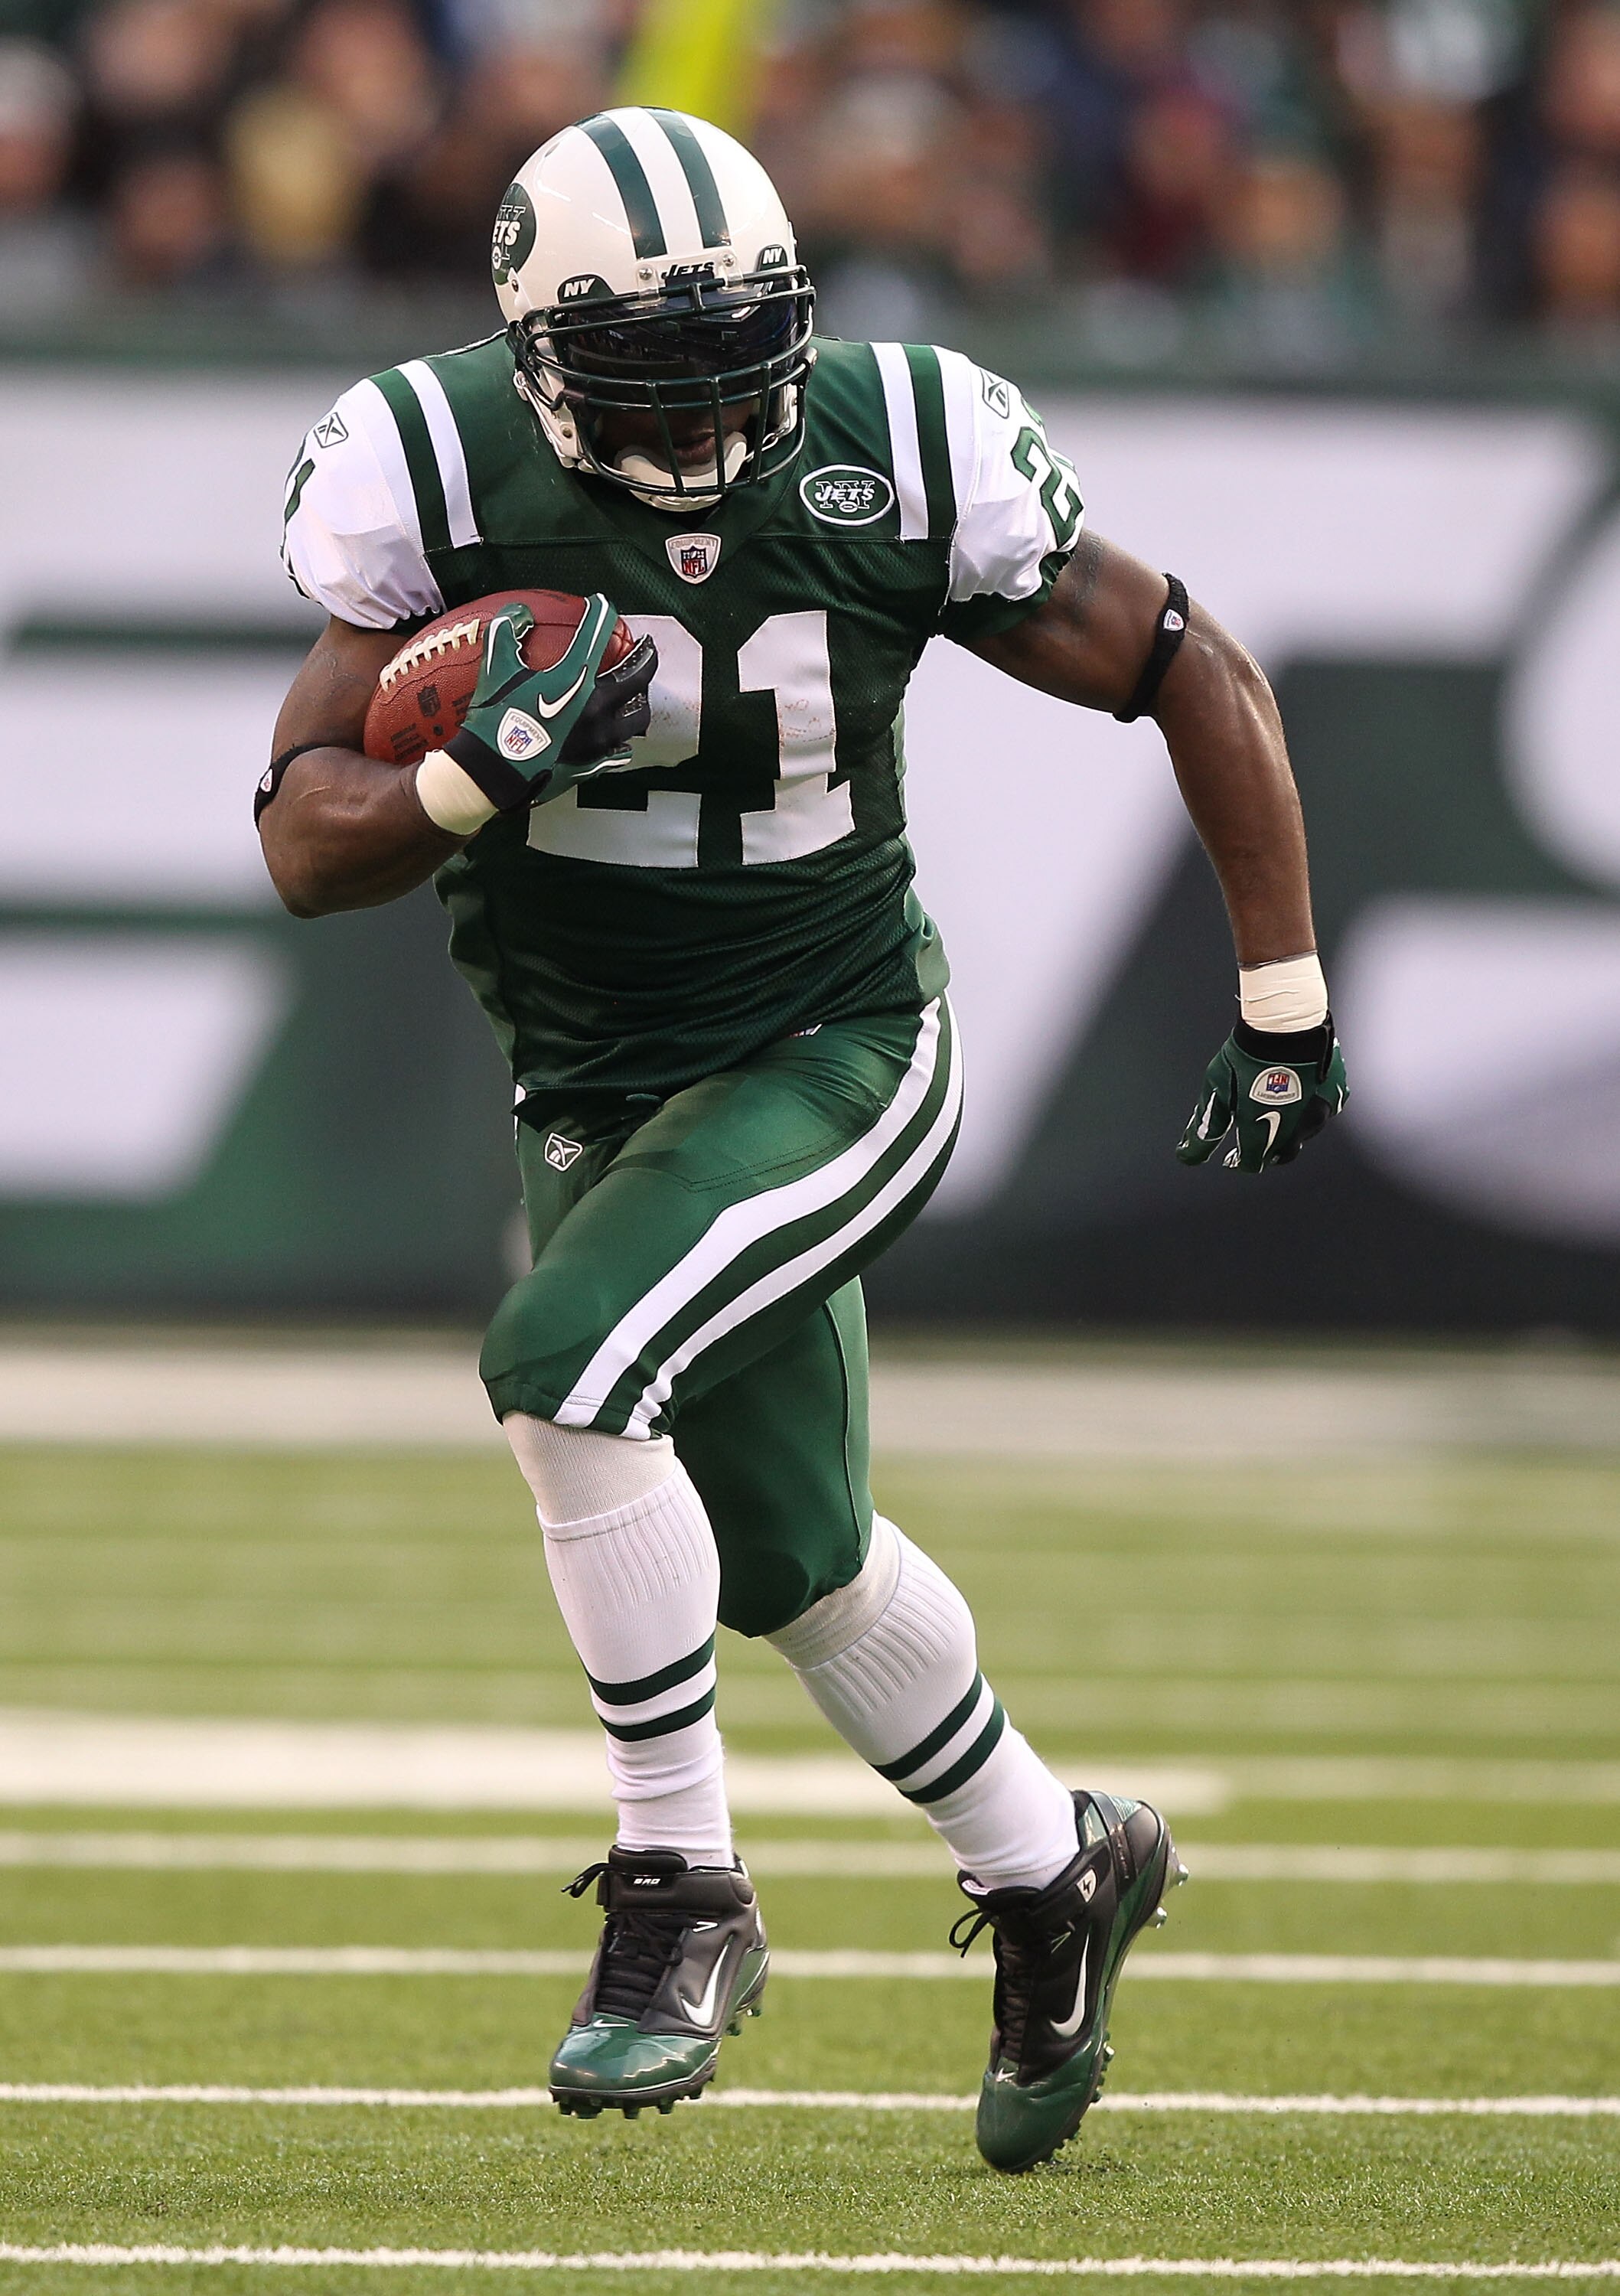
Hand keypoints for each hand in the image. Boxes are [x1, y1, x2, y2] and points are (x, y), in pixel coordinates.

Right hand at [444, 597, 656, 813]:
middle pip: (638, 676)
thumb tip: (519, 611)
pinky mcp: (595, 764)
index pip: (597, 633)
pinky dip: (621, 742)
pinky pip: (619, 753)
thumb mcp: (493, 669)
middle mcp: (596, 706)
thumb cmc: (492, 721)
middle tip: (647, 647)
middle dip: (646, 656)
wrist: (491, 774)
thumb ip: (506, 633)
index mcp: (573, 678)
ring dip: (640, 702)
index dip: (602, 612)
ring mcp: (599, 738)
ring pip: (637, 717)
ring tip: (637, 695)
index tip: (601, 604)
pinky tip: (617, 738)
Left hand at [1177, 1017, 1348, 1174]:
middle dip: (1266, 1152)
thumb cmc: (1248, 1055)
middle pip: (1280, 1154)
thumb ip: (1205, 1129)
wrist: (1285, 1023)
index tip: (1233, 1156)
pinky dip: (1310, 1109)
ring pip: (1304, 1135)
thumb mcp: (1216, 1093)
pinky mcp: (1334, 1095)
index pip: (1252, 1163)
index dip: (1239, 1161)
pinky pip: (1323, 1111)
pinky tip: (1301, 1096)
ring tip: (1276, 1114)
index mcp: (1264, 1133)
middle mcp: (1295, 1130)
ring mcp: (1318, 1113)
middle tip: (1256, 1141)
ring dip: (1289, 1131)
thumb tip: (1187, 1155)